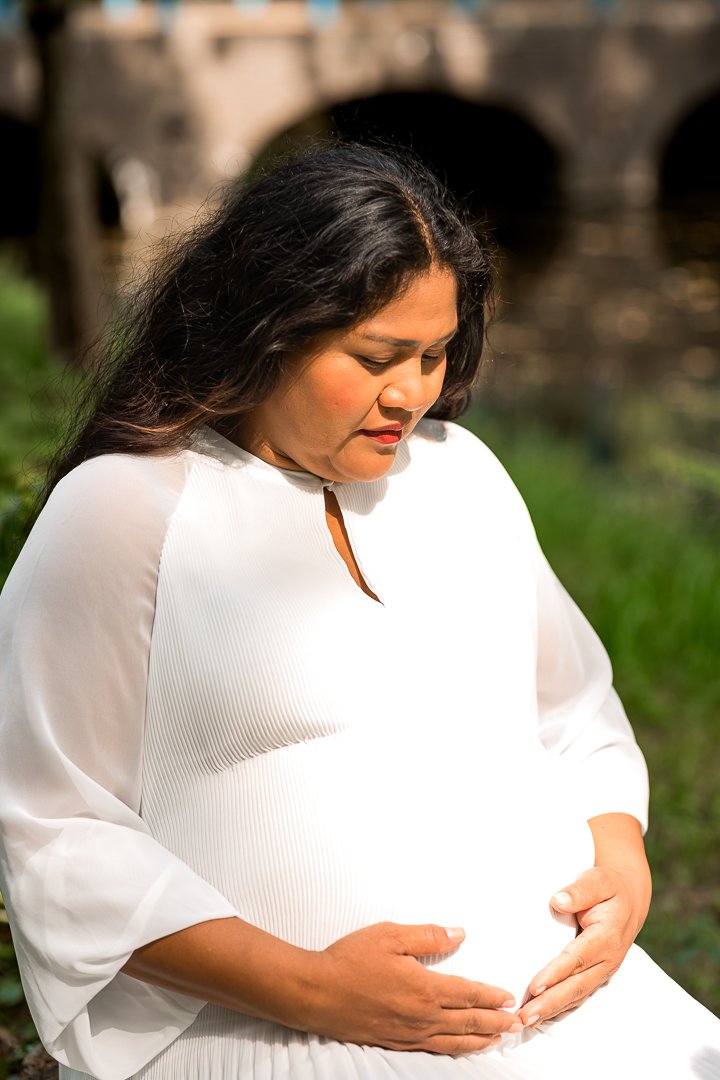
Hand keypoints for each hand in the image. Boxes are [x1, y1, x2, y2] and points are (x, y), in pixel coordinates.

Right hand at [298, 922, 522, 1053]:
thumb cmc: (349, 960)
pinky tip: (459, 1047)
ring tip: (497, 1039)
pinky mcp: (394, 1041)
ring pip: (453, 1041)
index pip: (467, 993)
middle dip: (495, 1022)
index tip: (508, 998)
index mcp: (423, 987)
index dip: (490, 996)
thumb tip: (459, 934)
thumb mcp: (389, 935)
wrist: (315, 992)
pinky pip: (433, 1050)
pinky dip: (454, 1050)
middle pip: (467, 1021)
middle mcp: (421, 1015)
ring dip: (480, 1040)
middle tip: (517, 1023)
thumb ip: (428, 936)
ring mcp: (408, 1033)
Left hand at [517, 864, 650, 1027]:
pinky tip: (541, 1016)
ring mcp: (603, 971)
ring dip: (552, 1010)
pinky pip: (578, 995)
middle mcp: (607, 959)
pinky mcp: (597, 975)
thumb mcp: (598, 880)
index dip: (555, 973)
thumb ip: (579, 890)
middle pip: (575, 985)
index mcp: (606, 936)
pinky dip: (560, 1008)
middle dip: (549, 1003)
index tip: (534, 986)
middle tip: (523, 1017)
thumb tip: (557, 900)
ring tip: (526, 1021)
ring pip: (576, 995)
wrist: (629, 898)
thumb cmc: (609, 887)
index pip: (576, 957)